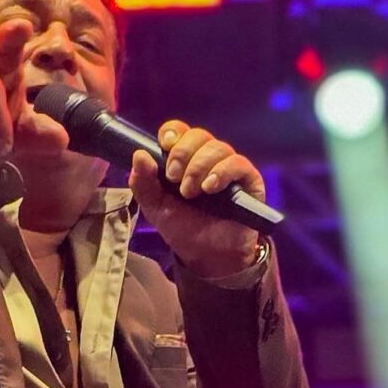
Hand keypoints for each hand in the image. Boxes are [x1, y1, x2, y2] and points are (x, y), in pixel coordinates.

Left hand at [129, 121, 262, 277]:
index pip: (180, 131)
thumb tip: (139, 155)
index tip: (164, 145)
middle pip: (199, 135)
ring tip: (191, 192)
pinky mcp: (248, 180)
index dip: (172, 132)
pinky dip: (221, 172)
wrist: (208, 257)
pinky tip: (210, 188)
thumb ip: (143, 183)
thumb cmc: (184, 229)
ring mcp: (229, 168)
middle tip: (174, 178)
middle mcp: (208, 159)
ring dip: (199, 167)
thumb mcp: (156, 208)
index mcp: (185, 159)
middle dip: (182, 153)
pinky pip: (238, 163)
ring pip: (218, 147)